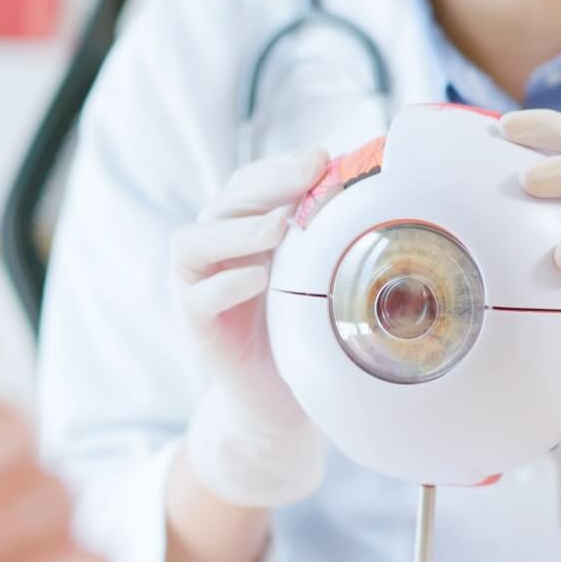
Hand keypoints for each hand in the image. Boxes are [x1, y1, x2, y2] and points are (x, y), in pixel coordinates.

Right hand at [172, 146, 331, 506]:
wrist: (276, 404)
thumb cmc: (298, 334)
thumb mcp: (314, 277)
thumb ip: (322, 238)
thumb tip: (368, 191)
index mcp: (236, 234)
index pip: (246, 185)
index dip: (278, 167)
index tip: (323, 156)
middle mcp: (208, 254)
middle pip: (222, 204)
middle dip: (266, 184)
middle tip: (308, 172)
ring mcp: (193, 289)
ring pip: (192, 243)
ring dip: (237, 229)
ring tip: (278, 226)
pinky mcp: (194, 328)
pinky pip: (198, 299)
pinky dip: (225, 285)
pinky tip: (257, 278)